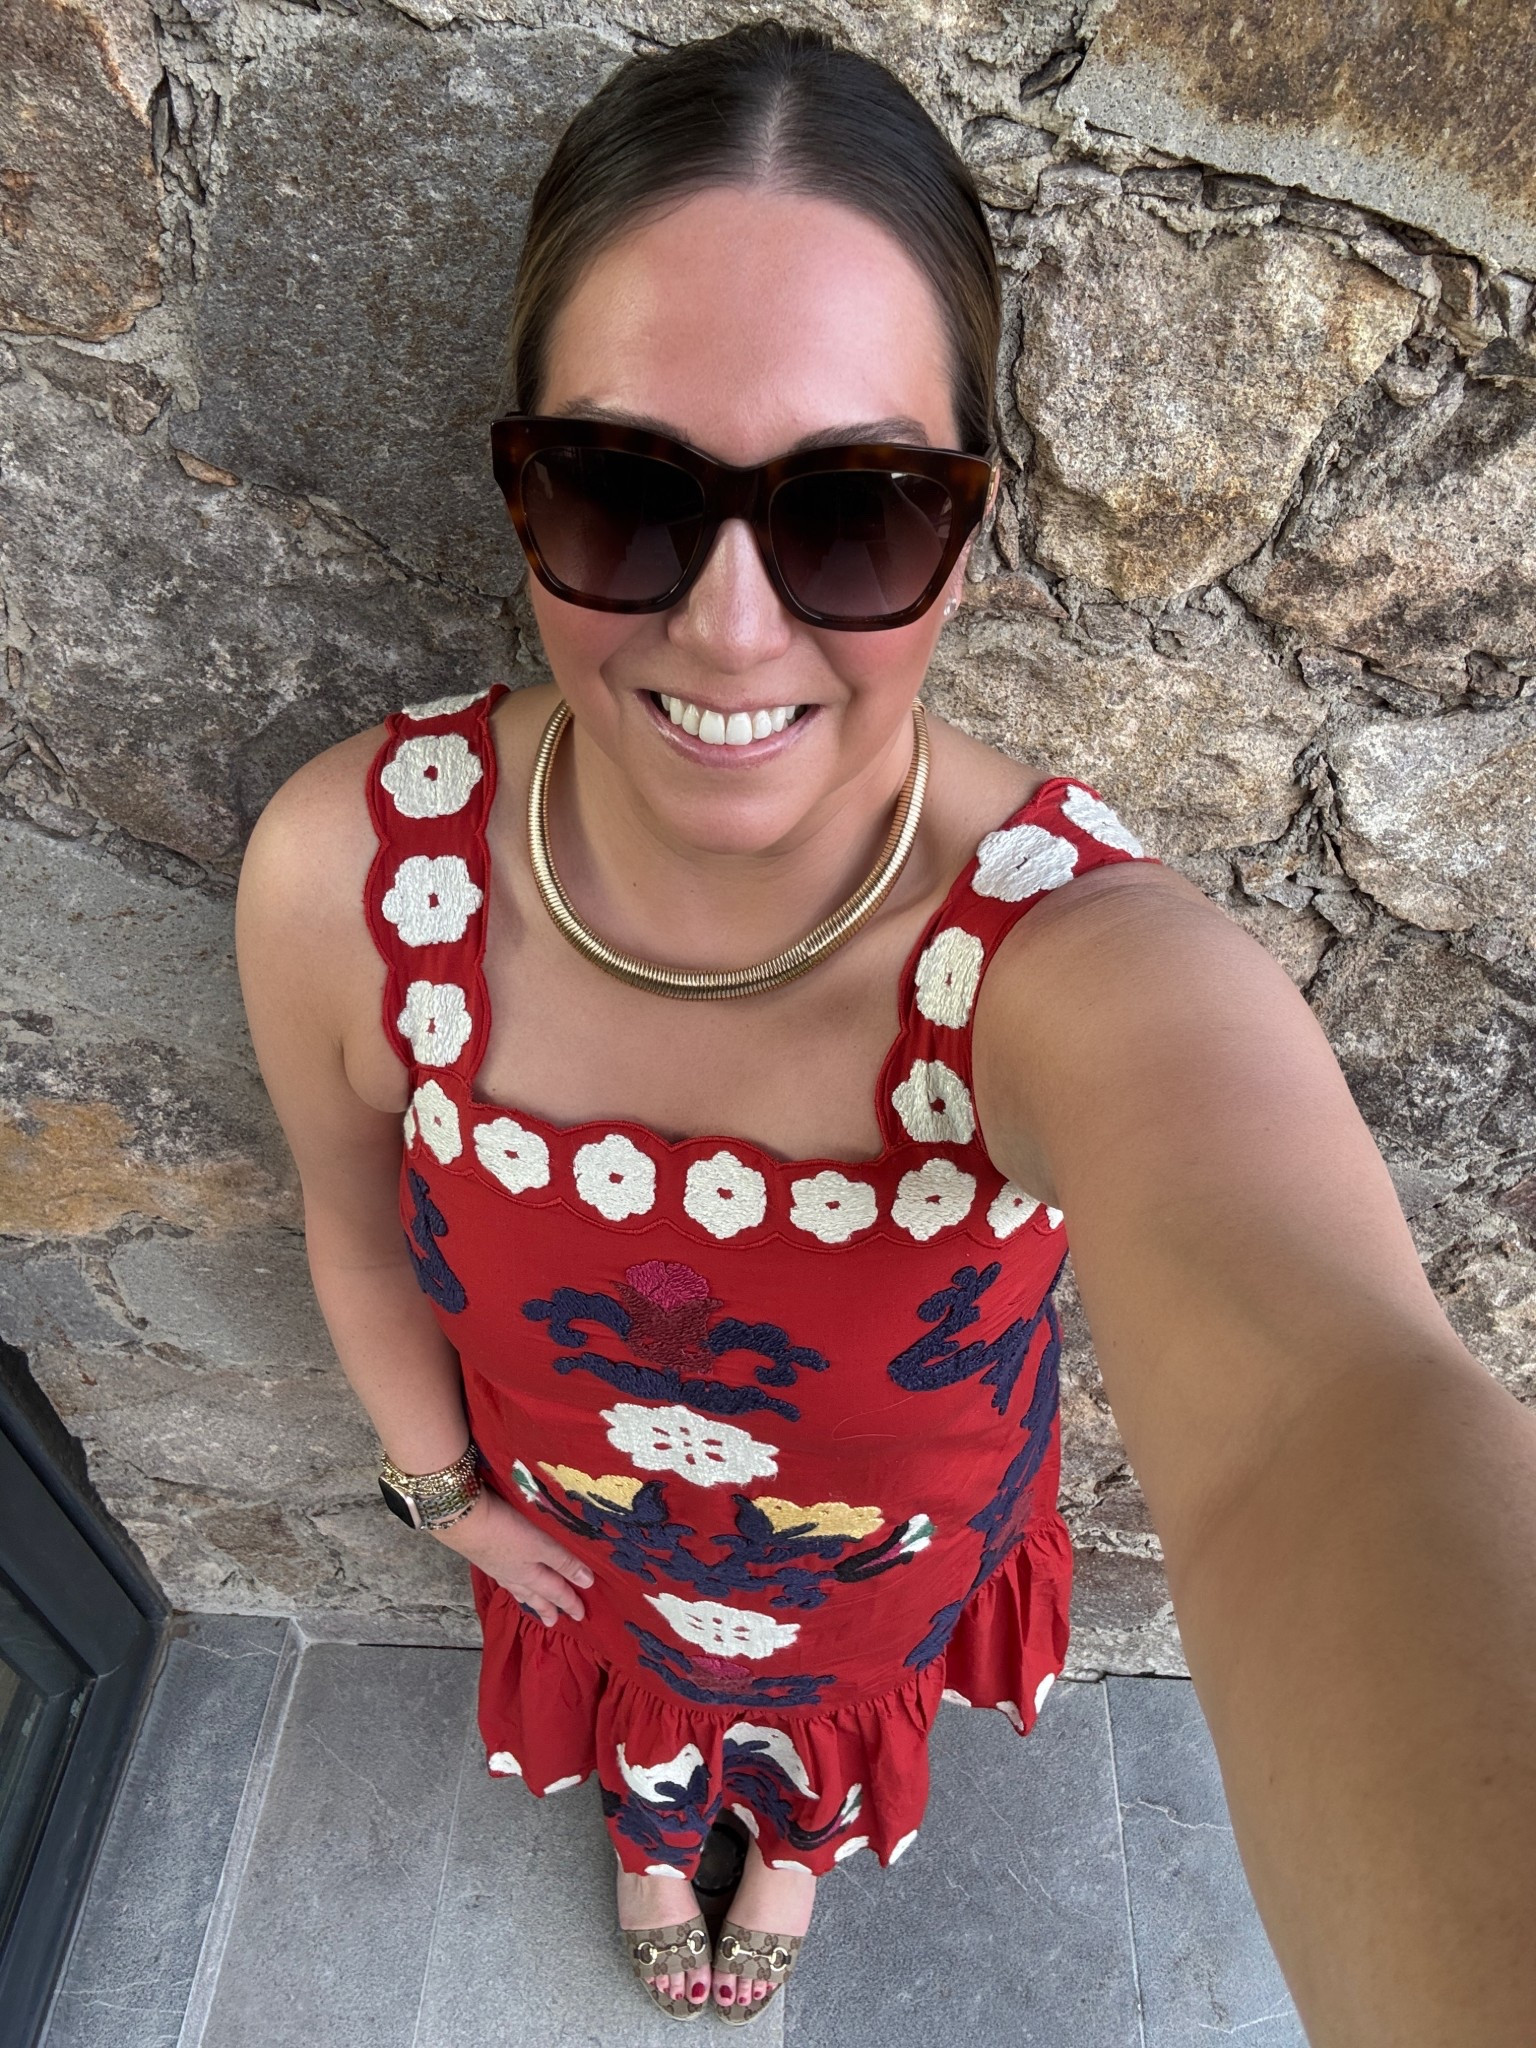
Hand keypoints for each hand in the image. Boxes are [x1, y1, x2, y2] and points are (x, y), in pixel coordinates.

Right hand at [430, 1486, 593, 1625]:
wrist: (464, 1520)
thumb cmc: (506, 1530)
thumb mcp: (541, 1544)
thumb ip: (562, 1561)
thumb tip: (587, 1582)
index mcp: (530, 1574)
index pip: (555, 1590)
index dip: (569, 1601)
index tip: (581, 1615)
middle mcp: (514, 1575)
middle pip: (535, 1594)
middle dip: (546, 1608)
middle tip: (554, 1623)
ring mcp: (498, 1566)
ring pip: (518, 1588)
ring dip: (528, 1598)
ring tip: (532, 1606)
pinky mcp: (485, 1555)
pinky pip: (504, 1578)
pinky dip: (511, 1585)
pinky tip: (508, 1579)